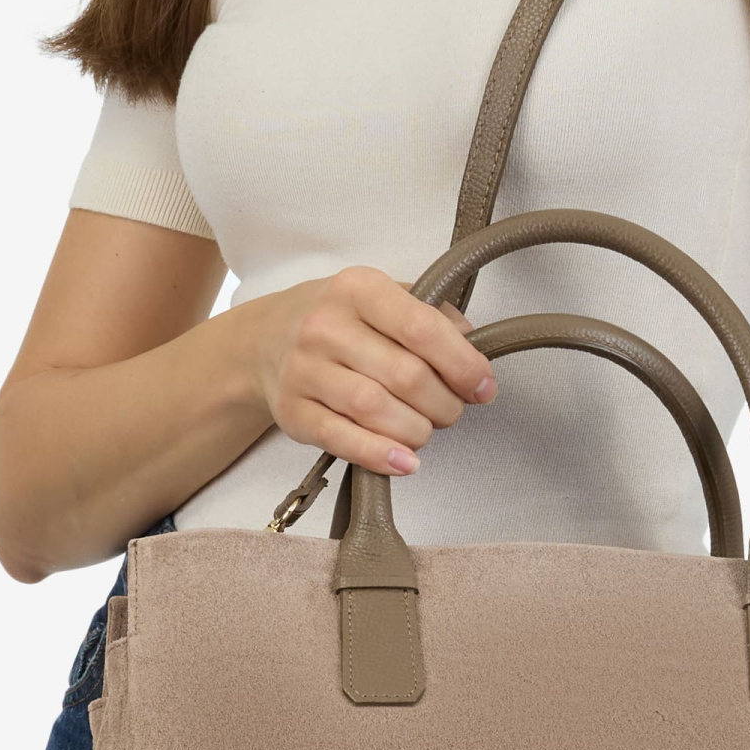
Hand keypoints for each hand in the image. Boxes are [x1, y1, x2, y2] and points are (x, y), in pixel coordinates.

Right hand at [247, 265, 496, 476]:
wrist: (265, 340)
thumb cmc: (340, 321)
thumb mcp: (384, 299)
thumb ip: (432, 316)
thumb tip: (472, 344)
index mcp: (358, 288)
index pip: (422, 328)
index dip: (463, 364)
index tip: (484, 387)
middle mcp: (325, 325)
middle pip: (406, 376)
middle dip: (444, 404)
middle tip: (452, 411)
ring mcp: (304, 370)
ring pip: (376, 410)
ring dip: (417, 430)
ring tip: (425, 430)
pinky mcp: (292, 411)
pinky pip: (341, 439)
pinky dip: (379, 455)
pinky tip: (404, 462)